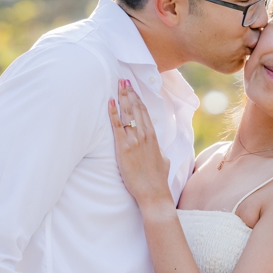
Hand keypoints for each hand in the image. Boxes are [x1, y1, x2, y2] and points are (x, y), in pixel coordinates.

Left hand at [107, 79, 171, 207]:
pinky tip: (109, 102)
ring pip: (128, 113)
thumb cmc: (157, 180)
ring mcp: (134, 140)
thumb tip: (159, 151)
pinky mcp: (124, 148)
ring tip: (118, 84)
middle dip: (130, 93)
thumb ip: (159, 152)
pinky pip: (117, 126)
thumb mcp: (163, 161)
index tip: (134, 89)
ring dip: (122, 97)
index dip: (138, 99)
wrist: (153, 192)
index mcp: (153, 137)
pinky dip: (113, 113)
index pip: (145, 112)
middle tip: (124, 80)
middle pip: (136, 108)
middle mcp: (144, 135)